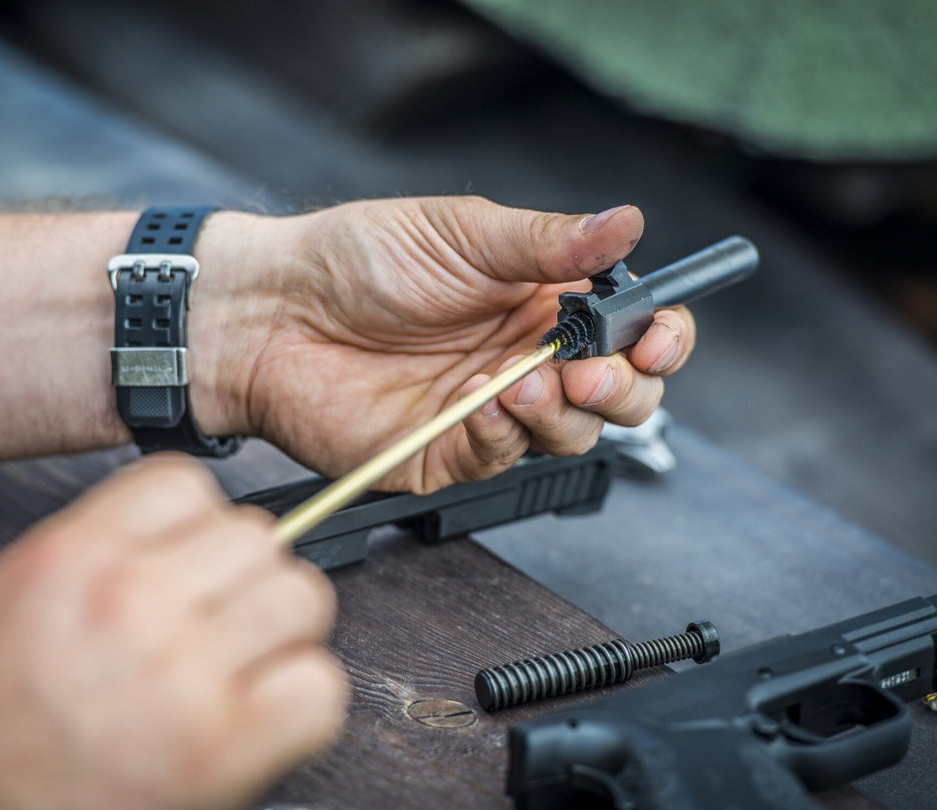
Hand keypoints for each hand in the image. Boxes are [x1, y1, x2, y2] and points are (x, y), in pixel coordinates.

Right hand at [0, 456, 345, 809]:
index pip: (187, 484)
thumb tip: (179, 536)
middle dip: (246, 576)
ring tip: (244, 667)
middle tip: (220, 618)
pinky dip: (304, 705)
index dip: (199, 521)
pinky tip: (261, 719)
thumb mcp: (5, 597)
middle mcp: (132, 603)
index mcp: (71, 558)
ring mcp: (183, 676)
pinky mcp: (220, 751)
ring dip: (283, 632)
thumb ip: (97, 550)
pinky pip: (319, 690)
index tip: (195, 554)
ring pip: (301, 599)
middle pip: (258, 538)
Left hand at [190, 197, 694, 491]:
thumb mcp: (462, 232)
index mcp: (540, 301)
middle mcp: (525, 360)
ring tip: (523, 379)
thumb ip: (548, 242)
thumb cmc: (357, 260)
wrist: (276, 311)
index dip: (660, 339)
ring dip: (563, 413)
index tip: (658, 338)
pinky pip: (501, 459)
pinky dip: (503, 435)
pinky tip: (482, 401)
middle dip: (624, 388)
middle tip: (592, 369)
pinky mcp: (447, 453)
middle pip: (618, 396)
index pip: (631, 330)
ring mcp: (489, 411)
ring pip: (571, 436)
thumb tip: (626, 225)